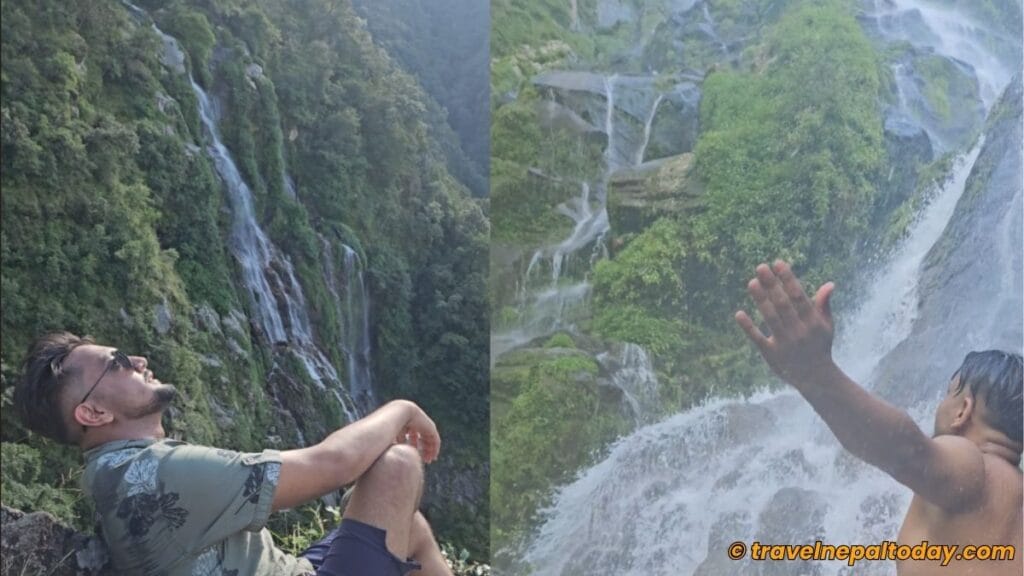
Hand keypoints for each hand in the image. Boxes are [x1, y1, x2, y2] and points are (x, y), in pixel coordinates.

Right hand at [394, 401, 440, 463]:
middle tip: (423, 460)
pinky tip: (433, 457)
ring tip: (428, 460)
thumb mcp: (391, 435)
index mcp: (408, 423)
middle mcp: (417, 423)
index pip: (413, 435)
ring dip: (429, 450)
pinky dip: (435, 449)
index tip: (413, 455)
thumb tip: (392, 453)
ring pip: (429, 440)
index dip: (413, 445)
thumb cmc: (390, 424)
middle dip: (423, 449)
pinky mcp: (431, 428)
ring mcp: (425, 424)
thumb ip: (393, 443)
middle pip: (422, 438)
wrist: (399, 413)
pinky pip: (435, 440)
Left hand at [735, 260, 836, 387]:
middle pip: (783, 304)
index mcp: (812, 321)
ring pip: (771, 318)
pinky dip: (748, 327)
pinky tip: (739, 314)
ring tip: (752, 282)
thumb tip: (829, 284)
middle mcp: (799, 330)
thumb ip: (823, 305)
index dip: (788, 279)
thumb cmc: (820, 346)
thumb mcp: (826, 326)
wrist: (816, 378)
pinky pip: (758, 339)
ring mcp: (785, 342)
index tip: (778, 263)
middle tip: (760, 267)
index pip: (798, 296)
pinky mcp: (771, 354)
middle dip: (772, 285)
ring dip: (760, 300)